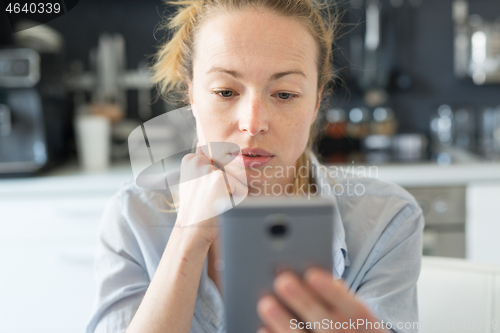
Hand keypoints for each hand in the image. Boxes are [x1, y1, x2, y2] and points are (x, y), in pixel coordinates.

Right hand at [174, 142, 246, 244]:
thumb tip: (202, 142)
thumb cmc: (198, 209)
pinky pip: (241, 188)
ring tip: (215, 201)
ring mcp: (207, 168)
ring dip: (232, 192)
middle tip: (210, 198)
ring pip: (237, 178)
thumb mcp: (195, 183)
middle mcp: (196, 159)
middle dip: (227, 186)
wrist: (192, 231)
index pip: (220, 162)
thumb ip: (201, 164)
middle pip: (230, 169)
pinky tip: (220, 204)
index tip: (204, 193)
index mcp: (190, 159)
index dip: (218, 181)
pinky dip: (236, 200)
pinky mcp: (219, 178)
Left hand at [256, 268, 389, 332]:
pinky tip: (263, 328)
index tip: (311, 275)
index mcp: (369, 330)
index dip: (335, 294)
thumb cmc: (347, 328)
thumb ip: (337, 297)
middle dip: (305, 303)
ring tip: (266, 303)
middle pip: (331, 327)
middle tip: (282, 281)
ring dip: (285, 323)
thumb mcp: (352, 315)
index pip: (357, 312)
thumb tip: (312, 274)